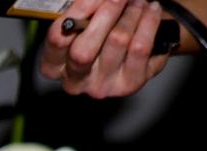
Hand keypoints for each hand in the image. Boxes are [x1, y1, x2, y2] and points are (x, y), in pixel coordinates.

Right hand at [39, 0, 175, 97]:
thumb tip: (101, 0)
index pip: (58, 39)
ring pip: (117, 41)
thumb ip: (85, 9)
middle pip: (84, 50)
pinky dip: (150, 22)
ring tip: (138, 1)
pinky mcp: (129, 84)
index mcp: (54, 65)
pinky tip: (152, 10)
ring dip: (132, 12)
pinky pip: (141, 48)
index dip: (79, 11)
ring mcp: (102, 86)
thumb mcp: (84, 20)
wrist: (131, 47)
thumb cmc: (100, 30)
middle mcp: (74, 81)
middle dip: (107, 13)